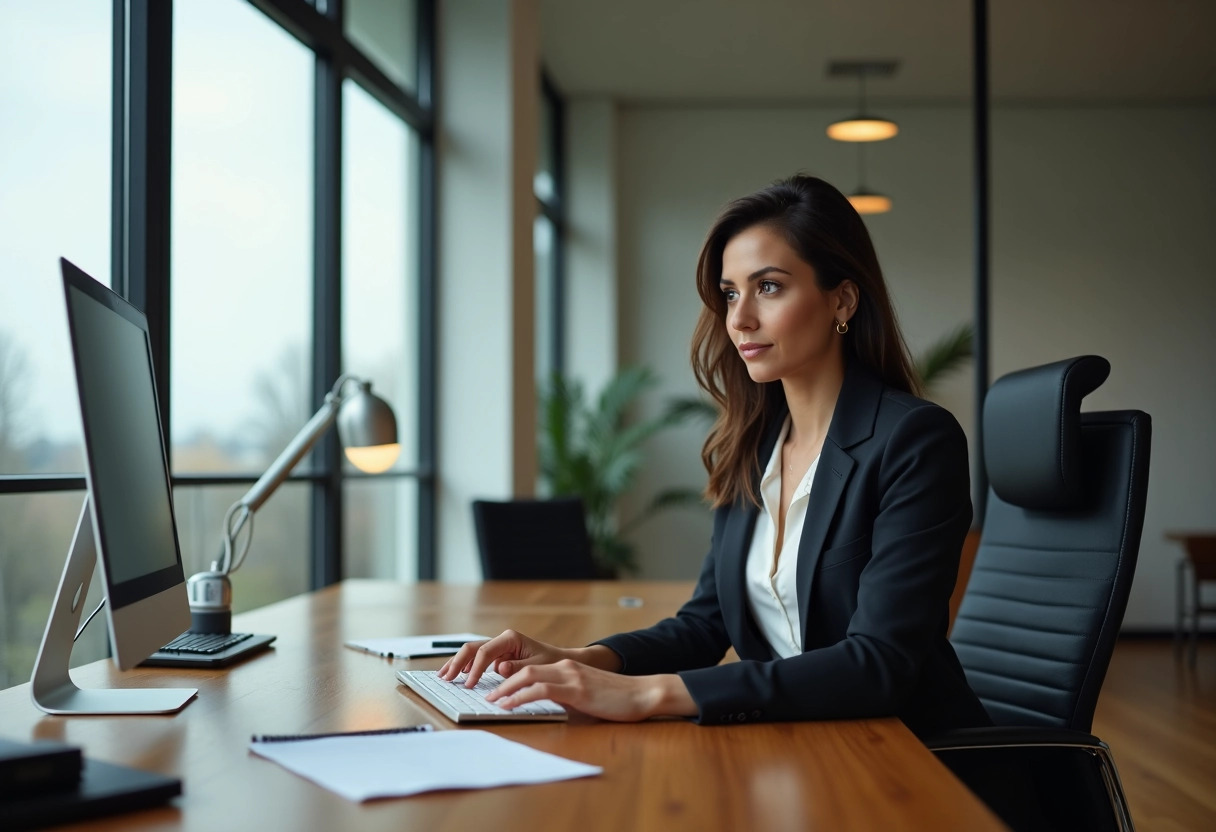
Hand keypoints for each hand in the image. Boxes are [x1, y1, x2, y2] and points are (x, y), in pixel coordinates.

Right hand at [437, 629, 570, 685]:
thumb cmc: (549, 663)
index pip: (485, 652)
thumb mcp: (537, 667)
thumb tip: (499, 668)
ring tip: (443, 675)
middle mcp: (502, 639)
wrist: (558, 661)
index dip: (474, 668)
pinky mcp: (497, 654)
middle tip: (446, 678)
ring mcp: (498, 646)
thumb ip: (517, 668)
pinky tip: (456, 673)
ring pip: (471, 651)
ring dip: (457, 663)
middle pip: (472, 648)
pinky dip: (465, 665)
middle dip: (457, 662)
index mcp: (510, 638)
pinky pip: (477, 658)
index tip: (469, 684)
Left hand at [485, 660, 696, 721]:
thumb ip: (565, 699)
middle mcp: (566, 668)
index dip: (510, 678)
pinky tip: (510, 704)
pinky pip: (541, 689)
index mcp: (567, 668)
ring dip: (506, 688)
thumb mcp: (586, 698)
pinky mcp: (576, 689)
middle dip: (502, 681)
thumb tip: (546, 710)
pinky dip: (522, 696)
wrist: (643, 694)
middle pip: (523, 668)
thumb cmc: (617, 700)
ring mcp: (571, 676)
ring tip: (492, 700)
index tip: (495, 690)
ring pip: (528, 675)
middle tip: (486, 694)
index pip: (531, 668)